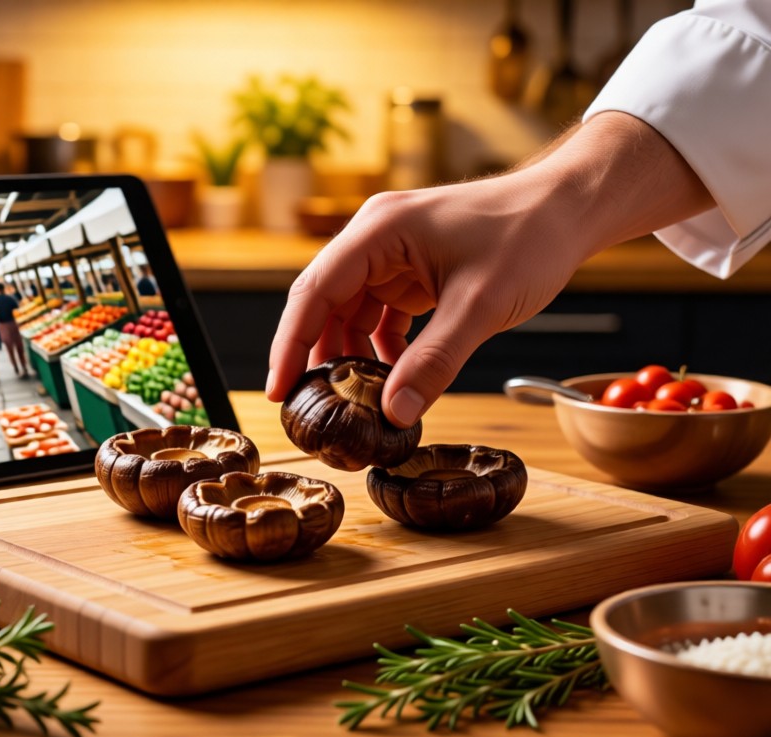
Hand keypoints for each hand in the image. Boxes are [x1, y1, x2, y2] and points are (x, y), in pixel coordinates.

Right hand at [266, 172, 587, 425]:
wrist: (569, 210)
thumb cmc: (529, 236)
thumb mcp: (480, 306)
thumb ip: (434, 362)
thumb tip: (394, 415)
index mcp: (379, 231)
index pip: (314, 292)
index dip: (290, 345)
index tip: (280, 391)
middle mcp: (376, 238)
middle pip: (325, 304)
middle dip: (317, 357)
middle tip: (312, 410)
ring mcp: (393, 254)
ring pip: (350, 314)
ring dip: (351, 357)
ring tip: (354, 404)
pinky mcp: (412, 271)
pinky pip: (380, 315)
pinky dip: (381, 349)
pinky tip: (391, 379)